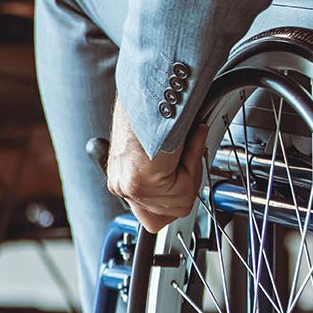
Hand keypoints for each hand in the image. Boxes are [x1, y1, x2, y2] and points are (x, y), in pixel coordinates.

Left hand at [106, 100, 206, 232]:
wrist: (147, 93)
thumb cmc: (153, 114)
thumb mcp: (162, 153)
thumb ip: (169, 175)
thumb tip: (188, 181)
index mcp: (123, 181)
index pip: (152, 219)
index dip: (175, 201)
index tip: (183, 178)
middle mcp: (122, 187)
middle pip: (167, 216)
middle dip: (186, 189)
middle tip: (185, 160)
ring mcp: (129, 186)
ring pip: (179, 204)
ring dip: (190, 176)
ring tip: (181, 150)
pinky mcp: (139, 181)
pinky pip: (181, 192)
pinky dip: (190, 168)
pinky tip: (179, 149)